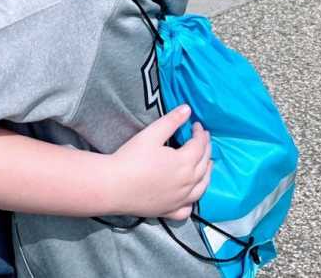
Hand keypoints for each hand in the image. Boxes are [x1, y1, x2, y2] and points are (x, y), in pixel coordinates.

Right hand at [106, 105, 211, 220]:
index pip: (199, 145)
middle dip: (206, 149)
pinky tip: (191, 196)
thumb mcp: (151, 134)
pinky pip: (188, 208)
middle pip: (204, 164)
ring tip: (207, 164)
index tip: (196, 125)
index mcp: (184, 162)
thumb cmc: (130, 159)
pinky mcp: (169, 211)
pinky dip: (193, 201)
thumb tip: (187, 109)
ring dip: (207, 174)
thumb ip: (171, 121)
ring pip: (202, 187)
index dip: (200, 133)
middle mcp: (187, 183)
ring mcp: (180, 199)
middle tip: (203, 139)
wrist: (113, 186)